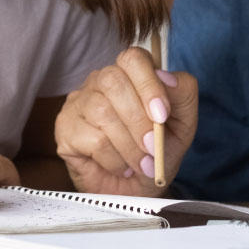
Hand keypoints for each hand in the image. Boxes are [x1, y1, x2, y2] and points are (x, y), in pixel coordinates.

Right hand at [55, 46, 197, 195]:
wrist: (137, 190)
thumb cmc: (157, 151)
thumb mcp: (183, 122)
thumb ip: (183, 93)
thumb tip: (167, 76)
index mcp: (131, 73)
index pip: (133, 58)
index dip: (148, 84)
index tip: (162, 116)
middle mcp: (101, 81)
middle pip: (113, 81)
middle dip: (138, 119)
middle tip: (153, 147)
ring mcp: (79, 102)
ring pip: (101, 111)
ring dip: (129, 144)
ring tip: (142, 164)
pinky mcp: (65, 128)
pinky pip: (91, 139)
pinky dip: (114, 159)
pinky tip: (121, 166)